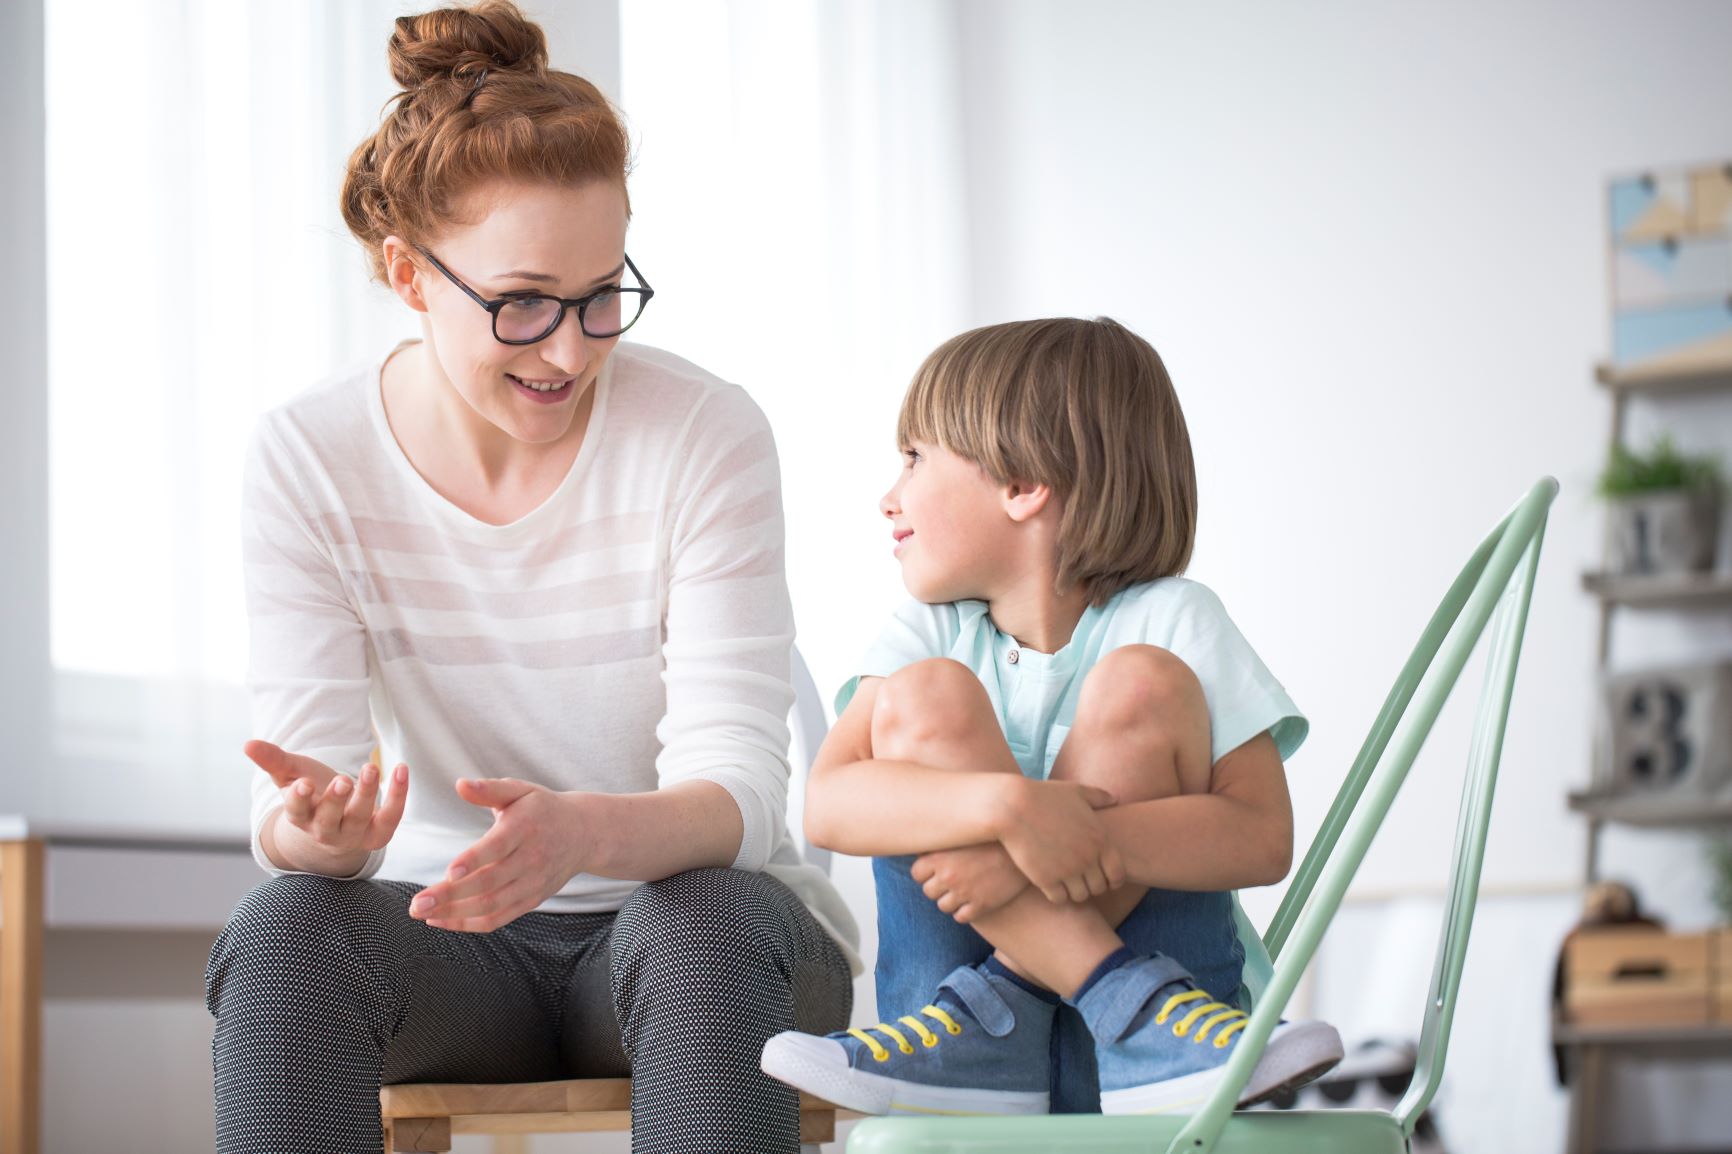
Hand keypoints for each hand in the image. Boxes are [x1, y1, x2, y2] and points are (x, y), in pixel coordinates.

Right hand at [246, 740, 407, 868]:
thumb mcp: (292, 774)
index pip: (296, 811)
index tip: (303, 784)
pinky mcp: (378, 834)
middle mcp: (324, 830)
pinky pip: (390, 817)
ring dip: (366, 794)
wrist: (338, 822)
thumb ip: (273, 760)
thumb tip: (248, 744)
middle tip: (343, 780)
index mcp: (300, 816)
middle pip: (328, 819)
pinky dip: (398, 795)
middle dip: (336, 800)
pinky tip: (401, 769)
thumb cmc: (313, 793)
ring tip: (370, 768)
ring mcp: (352, 835)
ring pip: (358, 818)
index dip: (299, 799)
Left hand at [410, 779, 585, 932]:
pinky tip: (442, 921)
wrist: (584, 833)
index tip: (449, 871)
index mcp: (526, 828)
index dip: (474, 860)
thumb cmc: (543, 809)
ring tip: (422, 914)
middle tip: (417, 903)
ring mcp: (532, 883)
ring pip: (491, 906)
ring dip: (455, 913)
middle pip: (489, 883)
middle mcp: (531, 859)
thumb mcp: (520, 790)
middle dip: (451, 896)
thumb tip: (460, 784)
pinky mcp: (531, 900)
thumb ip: (489, 789)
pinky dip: (469, 924)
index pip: (498, 847)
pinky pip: (498, 919)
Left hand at [912, 842, 1028, 923]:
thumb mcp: (964, 833)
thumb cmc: (992, 837)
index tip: (936, 866)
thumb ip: (941, 838)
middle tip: (953, 877)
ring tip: (963, 888)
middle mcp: (949, 876)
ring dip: (951, 900)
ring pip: (943, 906)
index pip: (916, 873)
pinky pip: (961, 917)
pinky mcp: (981, 906)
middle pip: (928, 891)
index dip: (926, 871)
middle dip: (938, 886)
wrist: (1024, 849)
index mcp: (940, 857)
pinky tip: (973, 899)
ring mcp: (964, 893)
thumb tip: (920, 834)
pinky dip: (965, 911)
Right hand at [997, 779, 1124, 903]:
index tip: (1101, 877)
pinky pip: (1059, 899)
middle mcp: (1087, 858)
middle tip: (1079, 879)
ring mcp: (1067, 871)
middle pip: (1099, 888)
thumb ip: (1098, 796)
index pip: (1117, 874)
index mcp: (1099, 840)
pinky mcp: (1046, 879)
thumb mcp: (1075, 791)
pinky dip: (1056, 894)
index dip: (1112, 880)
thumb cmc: (1043, 795)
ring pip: (1080, 896)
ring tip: (1064, 883)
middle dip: (1091, 886)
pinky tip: (1049, 883)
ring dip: (1074, 892)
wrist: (1012, 806)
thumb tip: (1115, 798)